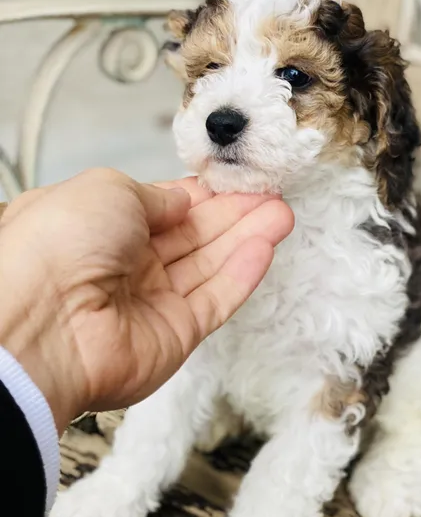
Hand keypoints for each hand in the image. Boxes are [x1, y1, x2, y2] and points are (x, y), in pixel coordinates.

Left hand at [0, 168, 292, 432]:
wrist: (42, 320)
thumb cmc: (59, 242)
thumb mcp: (107, 188)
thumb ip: (155, 195)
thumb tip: (182, 201)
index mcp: (103, 227)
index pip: (165, 210)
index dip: (203, 195)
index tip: (237, 180)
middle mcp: (127, 266)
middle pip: (194, 237)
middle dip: (235, 214)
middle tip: (272, 194)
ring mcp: (152, 303)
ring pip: (210, 266)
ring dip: (247, 238)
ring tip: (283, 214)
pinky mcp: (175, 336)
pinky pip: (215, 301)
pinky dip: (241, 275)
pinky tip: (266, 247)